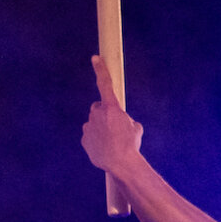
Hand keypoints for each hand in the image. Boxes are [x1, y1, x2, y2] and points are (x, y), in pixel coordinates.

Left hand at [82, 54, 143, 173]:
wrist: (121, 164)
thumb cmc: (131, 145)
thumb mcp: (136, 128)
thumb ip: (126, 120)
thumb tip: (122, 123)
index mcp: (111, 108)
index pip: (105, 84)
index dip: (100, 69)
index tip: (95, 58)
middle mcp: (97, 114)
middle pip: (98, 108)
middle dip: (104, 114)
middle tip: (115, 127)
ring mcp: (88, 126)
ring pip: (94, 123)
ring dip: (101, 128)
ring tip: (112, 142)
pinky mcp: (84, 139)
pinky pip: (90, 135)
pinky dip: (96, 140)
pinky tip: (105, 149)